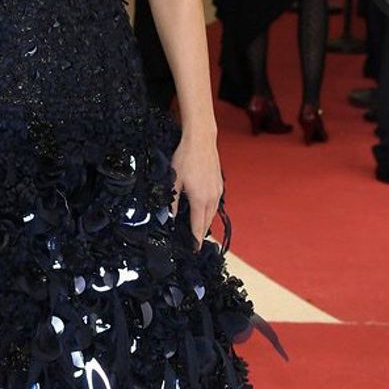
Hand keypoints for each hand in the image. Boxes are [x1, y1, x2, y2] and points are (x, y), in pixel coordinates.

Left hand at [170, 134, 222, 252]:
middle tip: (193, 241)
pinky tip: (202, 209)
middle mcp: (212, 198)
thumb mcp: (174, 181)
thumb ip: (173, 201)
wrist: (201, 140)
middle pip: (207, 221)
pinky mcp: (219, 184)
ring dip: (205, 221)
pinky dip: (209, 210)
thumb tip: (169, 217)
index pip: (198, 226)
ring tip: (198, 228)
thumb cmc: (186, 158)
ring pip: (213, 212)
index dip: (195, 239)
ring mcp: (218, 190)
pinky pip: (215, 203)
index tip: (193, 249)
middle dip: (201, 232)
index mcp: (200, 200)